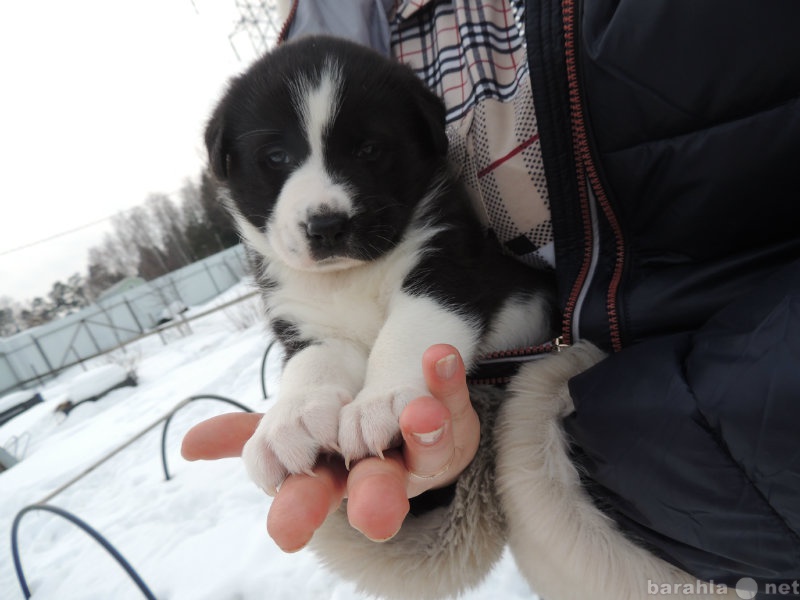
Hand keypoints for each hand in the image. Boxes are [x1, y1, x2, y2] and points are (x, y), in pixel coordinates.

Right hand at [181, 344, 479, 550]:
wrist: (407, 422)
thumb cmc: (343, 437)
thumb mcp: (294, 435)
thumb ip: (255, 439)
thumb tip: (189, 444)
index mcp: (335, 481)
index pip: (312, 497)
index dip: (298, 510)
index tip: (284, 532)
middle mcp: (380, 475)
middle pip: (376, 491)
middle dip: (374, 500)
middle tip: (375, 515)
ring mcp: (424, 452)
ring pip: (428, 450)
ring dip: (423, 430)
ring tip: (420, 411)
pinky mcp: (456, 423)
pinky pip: (455, 400)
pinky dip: (448, 380)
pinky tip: (440, 356)